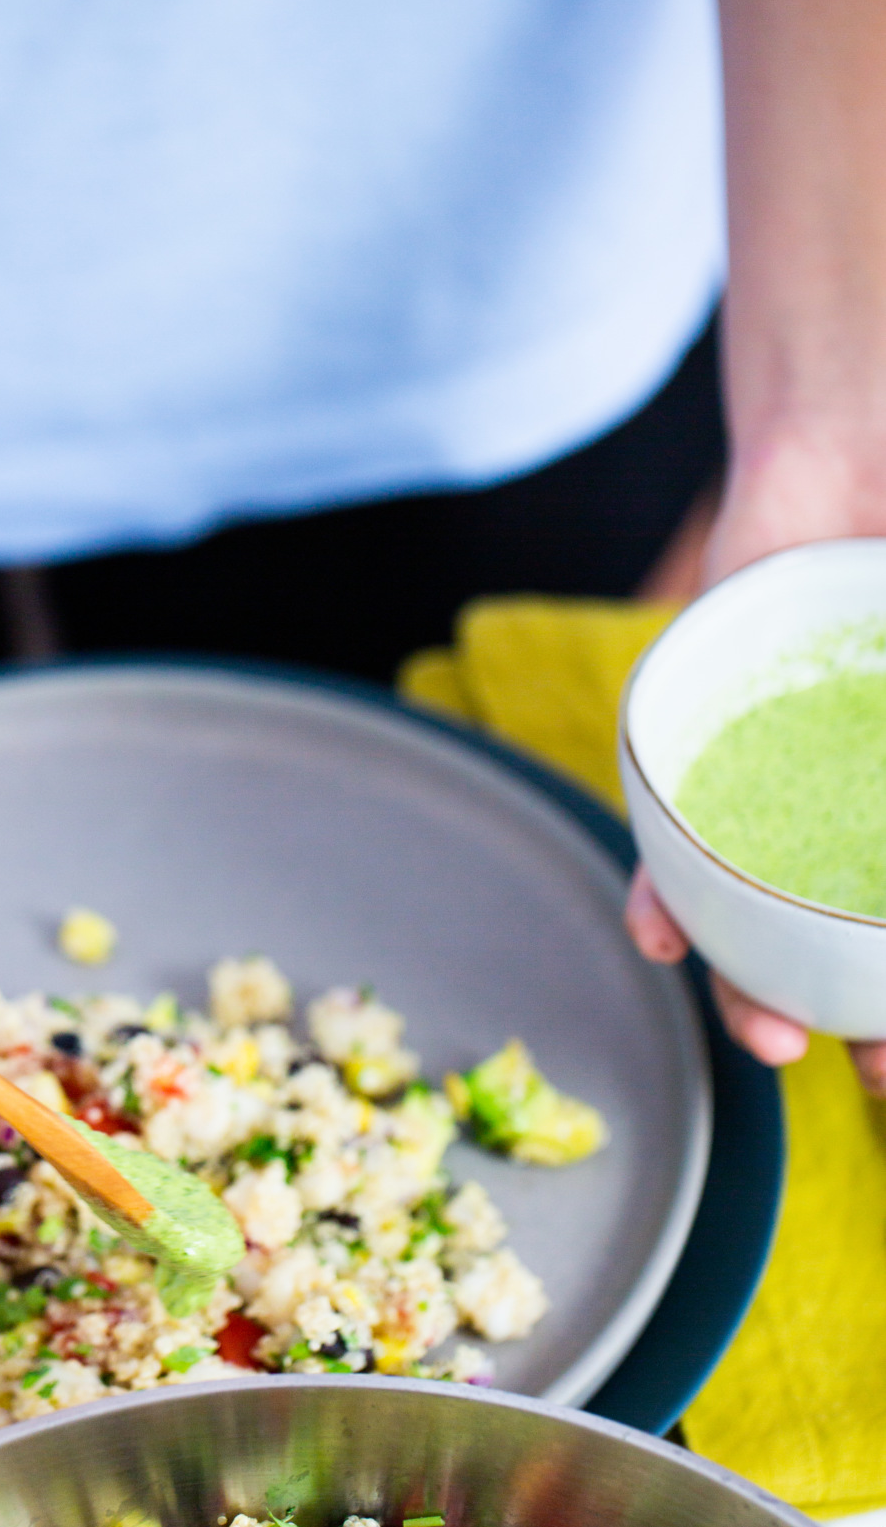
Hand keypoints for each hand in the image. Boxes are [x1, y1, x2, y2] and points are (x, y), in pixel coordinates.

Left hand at [626, 453, 885, 1094]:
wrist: (863, 449)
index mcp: (883, 818)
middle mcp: (829, 813)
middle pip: (833, 944)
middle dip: (851, 1023)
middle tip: (874, 1077)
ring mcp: (761, 783)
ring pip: (747, 908)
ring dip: (752, 987)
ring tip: (770, 1038)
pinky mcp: (691, 738)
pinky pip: (668, 826)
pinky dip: (664, 887)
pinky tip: (662, 937)